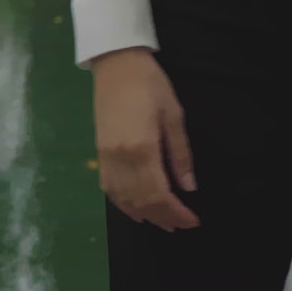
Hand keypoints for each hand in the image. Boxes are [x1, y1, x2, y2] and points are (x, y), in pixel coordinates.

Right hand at [92, 47, 200, 232]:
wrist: (116, 64)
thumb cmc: (150, 83)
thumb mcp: (173, 114)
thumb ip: (180, 153)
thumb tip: (189, 187)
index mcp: (142, 149)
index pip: (159, 194)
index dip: (176, 212)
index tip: (192, 221)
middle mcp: (120, 159)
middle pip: (141, 202)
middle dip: (163, 218)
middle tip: (181, 226)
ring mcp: (106, 158)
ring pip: (123, 200)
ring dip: (144, 215)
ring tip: (163, 223)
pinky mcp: (99, 153)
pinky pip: (110, 190)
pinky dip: (124, 205)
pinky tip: (136, 210)